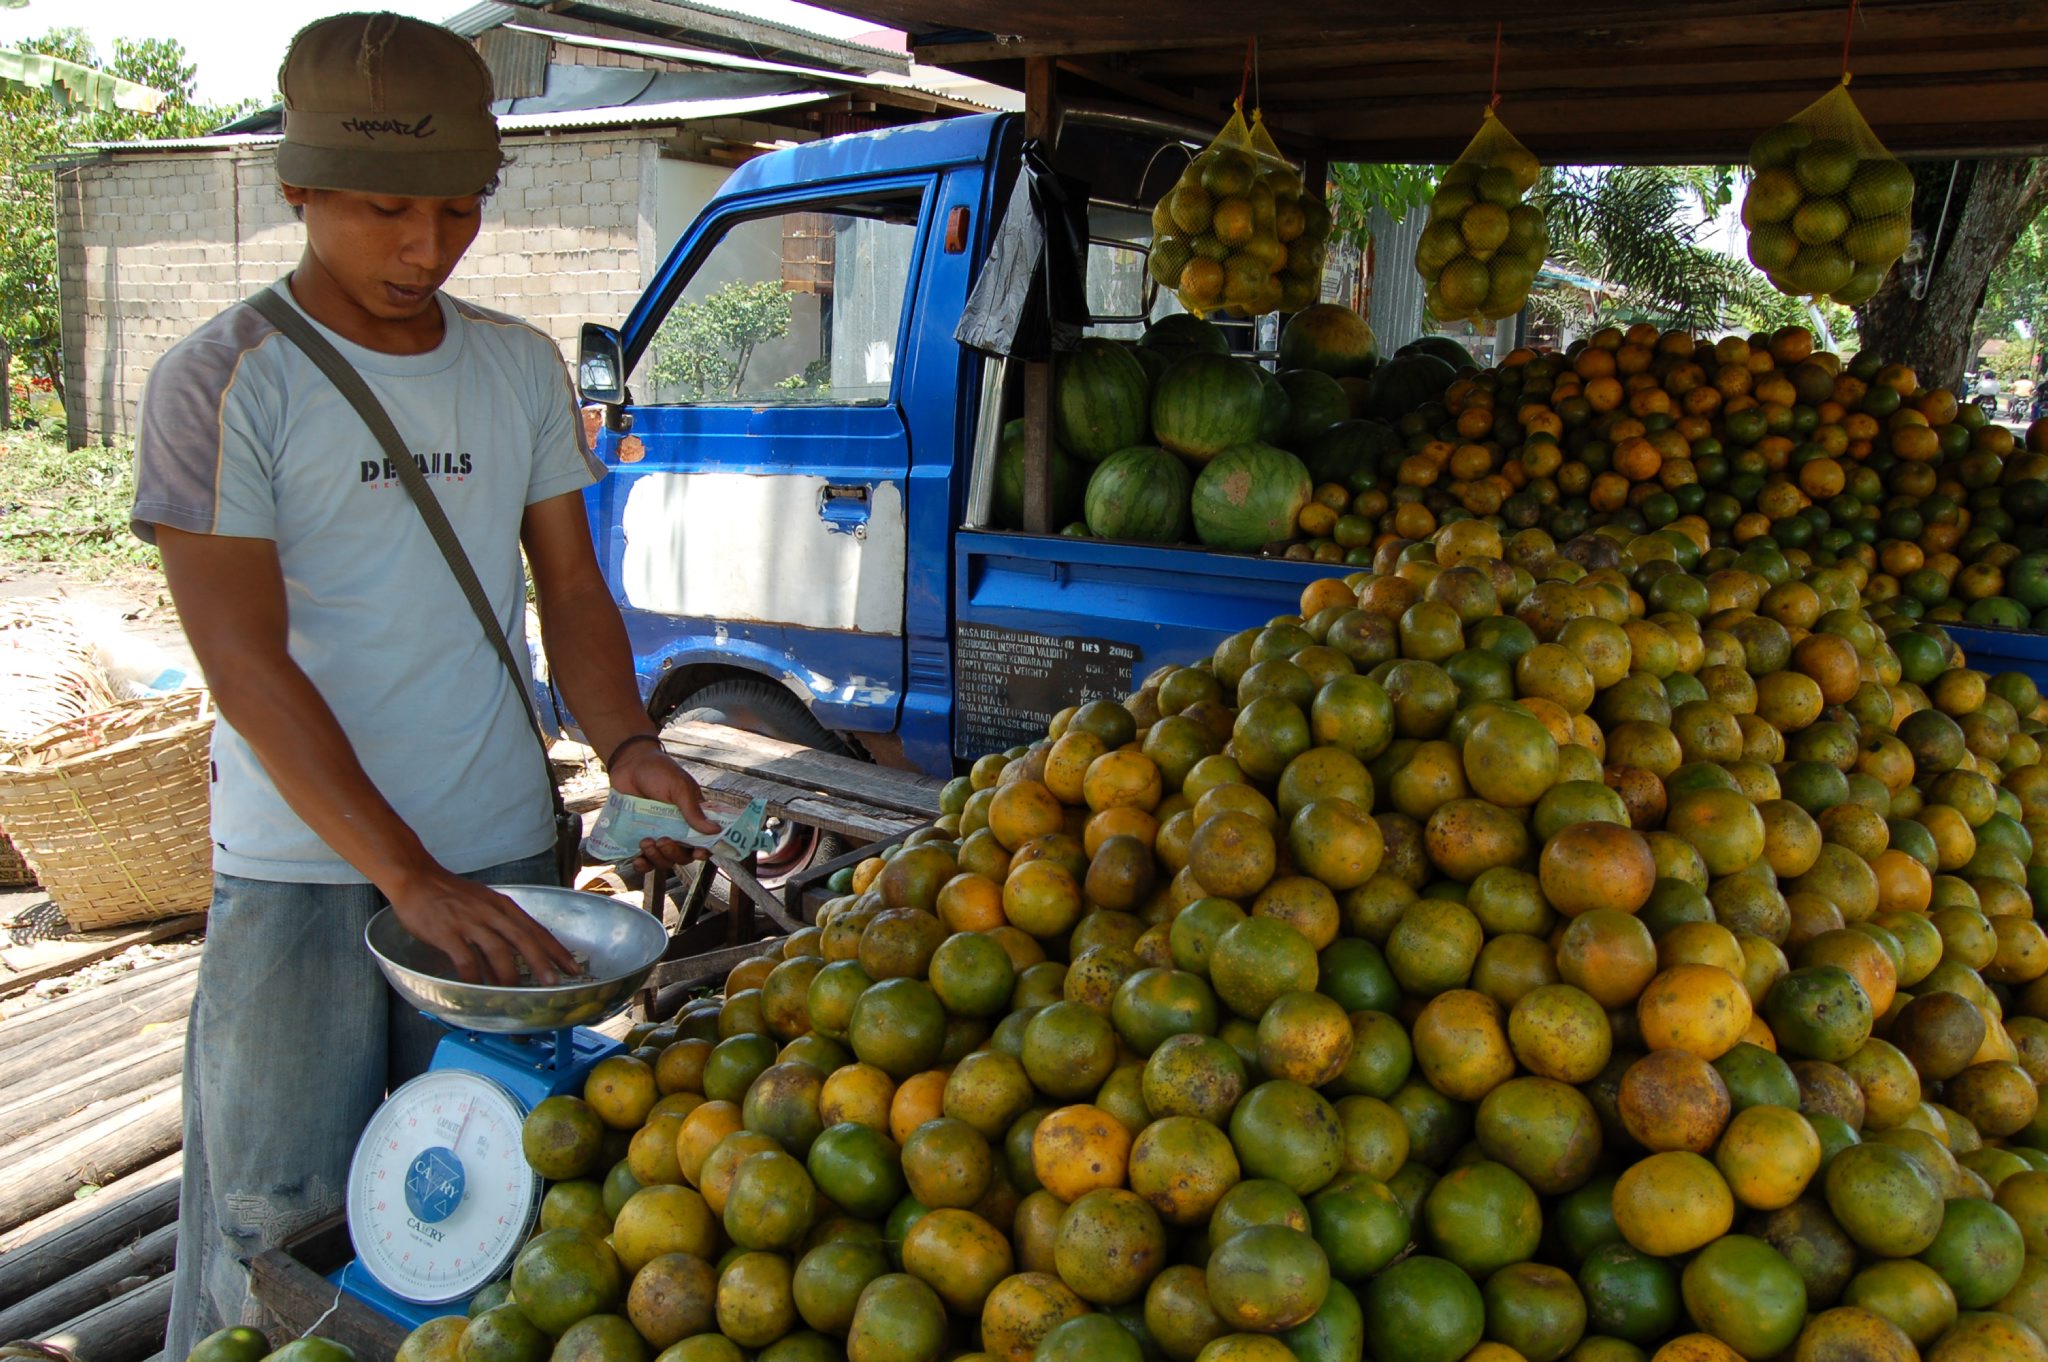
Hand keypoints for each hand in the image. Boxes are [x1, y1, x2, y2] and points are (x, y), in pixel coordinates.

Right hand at [385, 868, 580, 985]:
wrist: (417, 879)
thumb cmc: (452, 896)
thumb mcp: (483, 906)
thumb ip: (499, 932)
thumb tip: (511, 967)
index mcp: (503, 906)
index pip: (536, 929)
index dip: (556, 950)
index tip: (572, 968)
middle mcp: (491, 912)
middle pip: (524, 939)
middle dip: (542, 963)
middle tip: (554, 984)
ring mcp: (470, 922)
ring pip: (498, 951)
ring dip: (510, 975)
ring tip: (518, 994)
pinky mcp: (448, 932)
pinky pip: (466, 960)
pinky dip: (475, 977)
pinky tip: (479, 990)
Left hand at [607, 740, 718, 874]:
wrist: (629, 764)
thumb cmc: (659, 771)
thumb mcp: (679, 788)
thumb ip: (693, 810)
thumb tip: (716, 830)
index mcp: (692, 819)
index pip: (703, 842)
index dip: (703, 851)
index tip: (698, 852)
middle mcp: (677, 831)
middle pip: (682, 856)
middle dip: (674, 853)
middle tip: (663, 839)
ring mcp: (657, 836)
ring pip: (663, 861)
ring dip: (657, 858)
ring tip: (645, 842)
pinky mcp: (637, 839)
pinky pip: (644, 861)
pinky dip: (642, 865)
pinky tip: (637, 859)